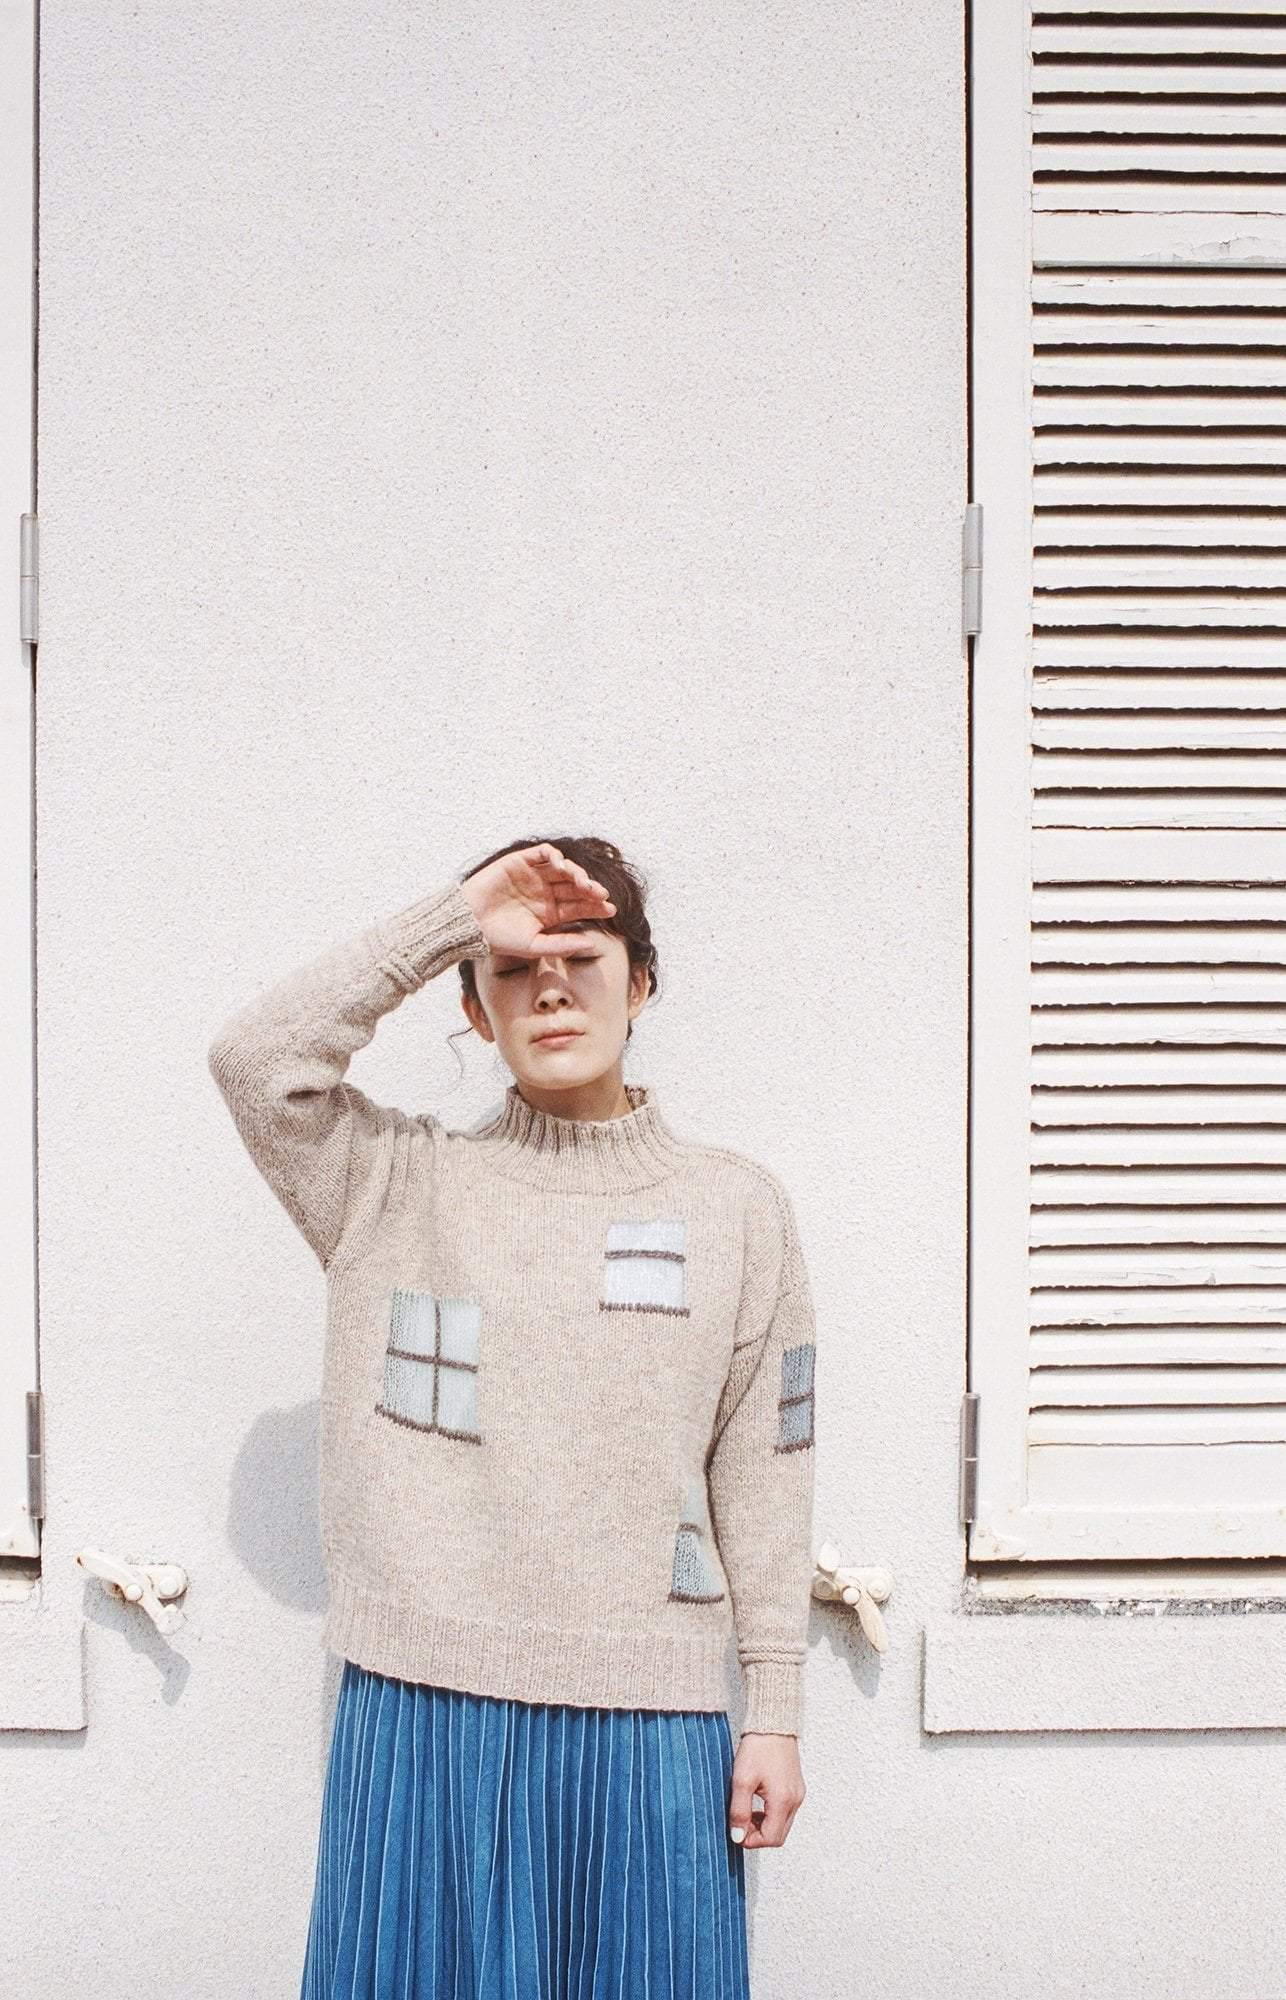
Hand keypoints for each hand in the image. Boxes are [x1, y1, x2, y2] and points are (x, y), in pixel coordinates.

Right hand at [459, 843, 615, 960]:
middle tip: (600, 894)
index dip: (596, 906)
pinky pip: (543, 853)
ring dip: (576, 872)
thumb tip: (592, 944)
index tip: (610, 909)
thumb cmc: (499, 938)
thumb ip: (562, 945)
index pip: (580, 905)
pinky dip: (555, 856)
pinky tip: (562, 866)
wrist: (469, 924)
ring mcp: (534, 875)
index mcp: (551, 912)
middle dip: (590, 889)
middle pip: (575, 886)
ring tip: (583, 883)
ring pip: (563, 868)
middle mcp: (545, 891)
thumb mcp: (534, 946)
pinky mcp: (520, 861)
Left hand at [727, 1732, 805, 1849]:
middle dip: (758, 1835)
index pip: (771, 1838)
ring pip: (782, 1824)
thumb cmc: (757, 1747)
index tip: (735, 1831)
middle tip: (740, 1823)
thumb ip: (739, 1811)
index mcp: (783, 1800)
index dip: (751, 1841)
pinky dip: (771, 1814)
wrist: (772, 1723)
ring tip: (746, 1812)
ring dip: (764, 1825)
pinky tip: (757, 1802)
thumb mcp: (741, 1780)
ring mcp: (798, 1794)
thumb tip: (737, 1836)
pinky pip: (785, 1811)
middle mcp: (795, 1800)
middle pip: (779, 1835)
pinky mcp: (796, 1787)